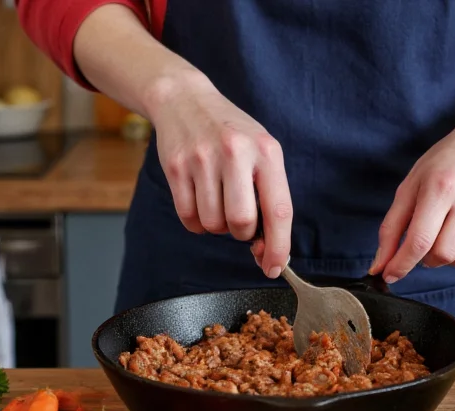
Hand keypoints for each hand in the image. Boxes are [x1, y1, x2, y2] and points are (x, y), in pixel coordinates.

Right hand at [148, 76, 292, 278]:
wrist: (185, 100)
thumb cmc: (231, 134)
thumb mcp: (261, 152)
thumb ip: (269, 196)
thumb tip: (267, 249)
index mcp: (266, 152)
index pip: (278, 211)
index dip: (278, 246)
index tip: (274, 267)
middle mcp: (235, 153)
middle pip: (241, 223)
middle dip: (241, 232)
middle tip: (239, 216)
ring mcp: (202, 160)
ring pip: (212, 224)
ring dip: (217, 224)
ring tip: (217, 199)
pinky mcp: (176, 168)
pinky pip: (188, 218)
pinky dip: (196, 221)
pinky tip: (199, 199)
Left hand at [369, 93, 454, 281]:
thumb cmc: (443, 164)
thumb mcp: (410, 186)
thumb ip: (391, 228)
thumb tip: (379, 265)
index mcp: (440, 186)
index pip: (420, 240)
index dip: (401, 264)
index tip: (389, 274)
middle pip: (443, 254)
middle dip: (425, 259)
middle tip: (421, 244)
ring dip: (446, 259)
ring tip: (441, 238)